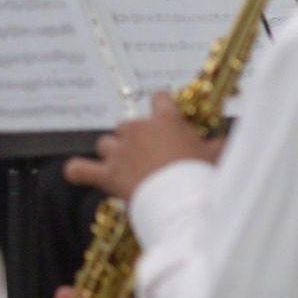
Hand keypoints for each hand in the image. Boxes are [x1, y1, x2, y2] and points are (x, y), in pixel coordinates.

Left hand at [64, 91, 222, 200]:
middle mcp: (138, 130)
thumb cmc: (201, 174)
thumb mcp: (218, 153)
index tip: (167, 115)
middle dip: (136, 138)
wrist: (182, 200)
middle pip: (127, 125)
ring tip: (126, 166)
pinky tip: (78, 172)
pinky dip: (78, 171)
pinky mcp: (108, 175)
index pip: (159, 98)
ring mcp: (120, 152)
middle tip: (152, 155)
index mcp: (165, 120)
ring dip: (114, 152)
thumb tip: (219, 141)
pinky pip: (80, 169)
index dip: (162, 105)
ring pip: (106, 143)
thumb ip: (215, 142)